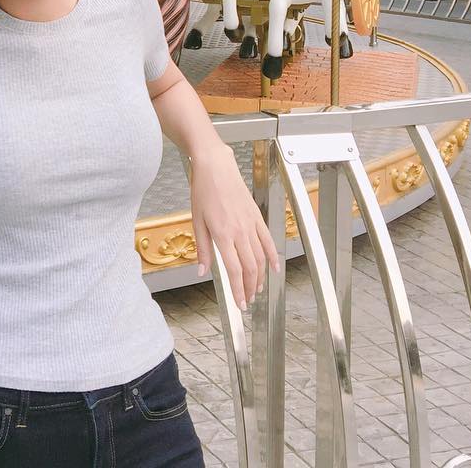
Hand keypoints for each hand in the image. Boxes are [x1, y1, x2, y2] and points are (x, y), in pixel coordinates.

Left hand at [189, 144, 279, 309]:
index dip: (238, 290)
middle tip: (248, 299)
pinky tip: (274, 268)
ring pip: (261, 257)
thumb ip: (202, 249)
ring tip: (256, 288)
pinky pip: (268, 241)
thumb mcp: (196, 221)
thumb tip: (202, 271)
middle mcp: (239, 231)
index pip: (233, 270)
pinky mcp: (257, 217)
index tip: (240, 303)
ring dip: (260, 276)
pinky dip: (273, 256)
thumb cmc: (203, 191)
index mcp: (222, 234)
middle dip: (249, 287)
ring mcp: (251, 224)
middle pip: (250, 267)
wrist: (216, 167)